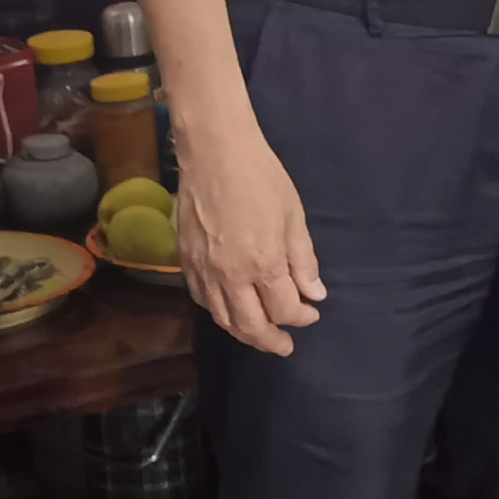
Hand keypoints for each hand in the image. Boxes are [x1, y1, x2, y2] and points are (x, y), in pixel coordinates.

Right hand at [176, 115, 326, 354]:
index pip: (285, 309)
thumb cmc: (261, 177)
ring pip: (222, 319)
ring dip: (243, 333)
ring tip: (258, 335)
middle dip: (271, 340)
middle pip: (251, 325)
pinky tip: (228, 310)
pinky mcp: (185, 261)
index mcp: (263, 263)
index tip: (311, 312)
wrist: (214, 152)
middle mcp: (231, 276)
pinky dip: (218, 313)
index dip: (302, 317)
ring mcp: (204, 270)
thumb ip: (303, 260)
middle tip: (285, 346)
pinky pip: (202, 300)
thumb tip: (314, 294)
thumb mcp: (293, 216)